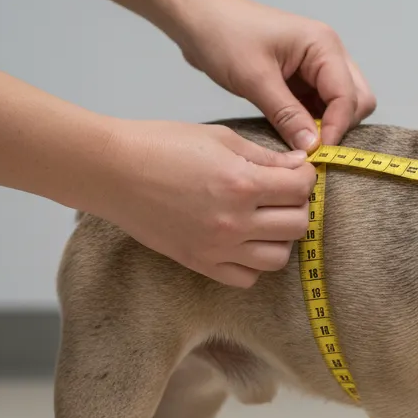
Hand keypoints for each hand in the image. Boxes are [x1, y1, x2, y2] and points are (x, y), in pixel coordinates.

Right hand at [94, 119, 315, 287]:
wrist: (111, 171)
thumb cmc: (161, 145)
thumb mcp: (220, 138)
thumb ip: (265, 156)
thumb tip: (299, 164)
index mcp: (241, 183)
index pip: (301, 189)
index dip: (305, 176)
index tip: (296, 171)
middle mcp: (234, 221)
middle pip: (298, 225)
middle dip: (298, 205)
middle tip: (283, 194)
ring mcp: (217, 247)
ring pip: (278, 258)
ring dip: (281, 238)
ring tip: (266, 220)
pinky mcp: (200, 263)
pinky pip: (246, 278)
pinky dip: (253, 264)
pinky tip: (245, 242)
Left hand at [174, 0, 375, 150]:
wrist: (197, 18)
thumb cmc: (223, 36)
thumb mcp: (256, 80)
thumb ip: (288, 116)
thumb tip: (313, 147)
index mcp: (323, 45)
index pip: (348, 97)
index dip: (337, 128)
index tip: (317, 153)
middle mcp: (328, 53)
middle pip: (357, 99)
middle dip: (340, 125)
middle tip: (313, 145)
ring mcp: (317, 65)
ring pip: (342, 104)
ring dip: (326, 124)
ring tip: (300, 139)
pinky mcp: (303, 76)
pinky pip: (320, 105)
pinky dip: (313, 121)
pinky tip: (293, 130)